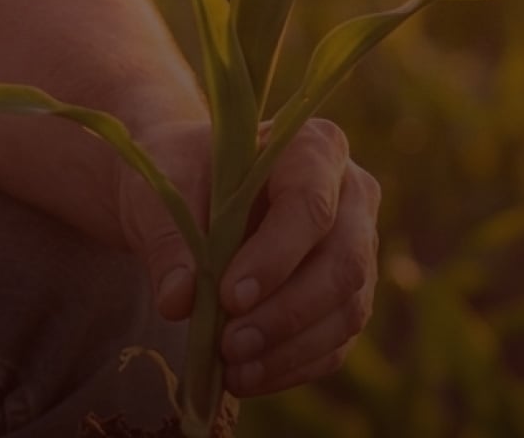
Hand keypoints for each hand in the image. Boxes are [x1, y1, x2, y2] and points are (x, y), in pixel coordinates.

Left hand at [115, 117, 382, 398]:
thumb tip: (178, 300)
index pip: (311, 203)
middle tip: (230, 344)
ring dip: (290, 348)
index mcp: (315, 147)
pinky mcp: (348, 296)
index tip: (231, 295)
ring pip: (347, 308)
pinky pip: (336, 341)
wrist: (193, 189)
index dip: (277, 255)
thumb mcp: (165, 188)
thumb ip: (171, 237)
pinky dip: (293, 366)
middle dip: (287, 312)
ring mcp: (358, 248)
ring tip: (232, 370)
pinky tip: (248, 378)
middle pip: (343, 262)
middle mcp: (352, 195)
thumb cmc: (183, 174)